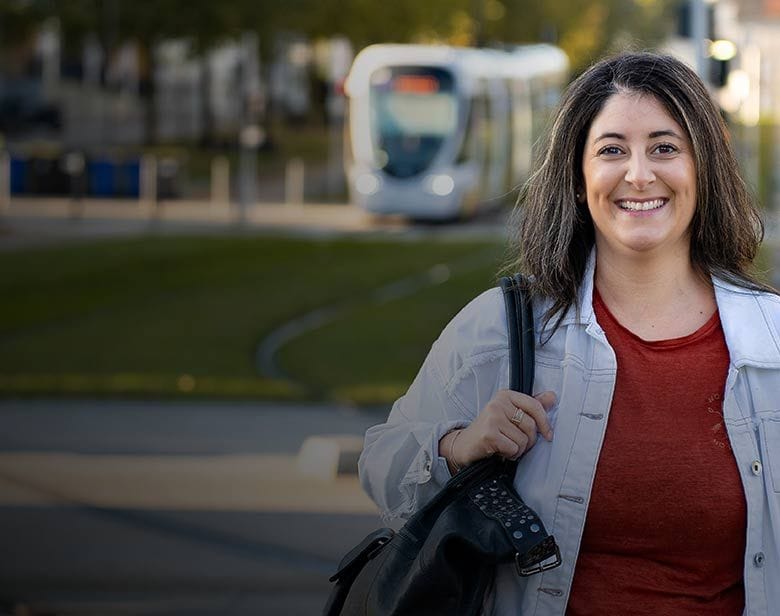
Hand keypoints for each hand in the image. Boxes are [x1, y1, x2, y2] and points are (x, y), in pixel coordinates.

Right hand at [441, 390, 555, 470]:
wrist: (465, 444)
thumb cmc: (490, 430)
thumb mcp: (510, 414)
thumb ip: (531, 406)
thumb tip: (552, 397)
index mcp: (506, 395)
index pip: (535, 405)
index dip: (545, 423)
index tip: (548, 435)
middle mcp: (498, 403)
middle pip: (531, 426)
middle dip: (528, 441)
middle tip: (516, 443)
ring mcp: (492, 418)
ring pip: (523, 440)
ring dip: (518, 449)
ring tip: (505, 446)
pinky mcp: (488, 434)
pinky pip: (513, 448)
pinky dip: (510, 454)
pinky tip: (500, 451)